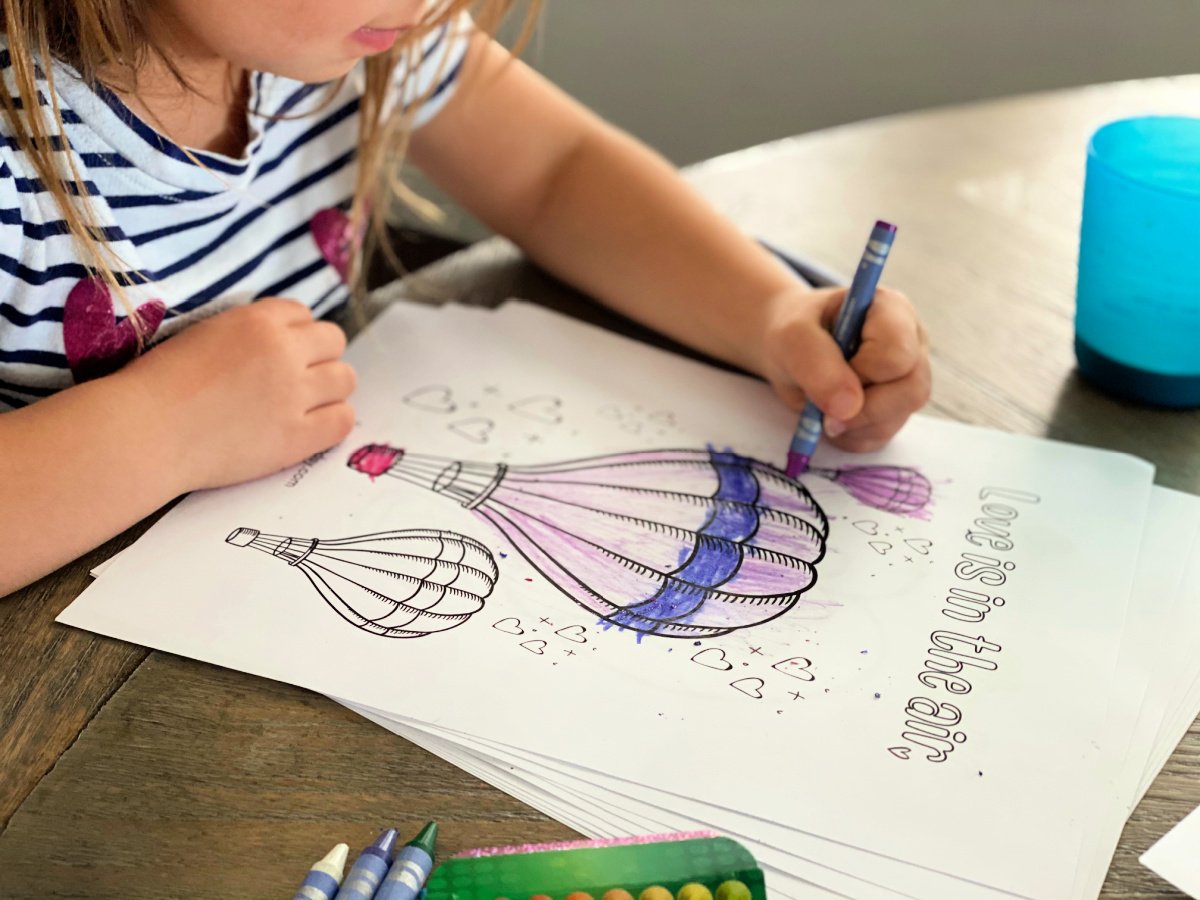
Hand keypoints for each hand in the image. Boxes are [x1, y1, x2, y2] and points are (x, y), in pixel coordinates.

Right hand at [116, 298, 356, 490]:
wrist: (144, 432)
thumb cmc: (158, 385)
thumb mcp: (204, 334)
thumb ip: (247, 333)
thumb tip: (280, 340)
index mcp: (258, 321)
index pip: (302, 314)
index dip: (293, 334)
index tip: (279, 352)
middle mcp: (284, 352)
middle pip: (334, 341)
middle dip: (318, 357)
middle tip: (296, 379)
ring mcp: (294, 395)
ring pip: (345, 379)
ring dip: (330, 388)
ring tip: (304, 403)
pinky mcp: (297, 437)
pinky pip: (342, 420)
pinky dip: (332, 421)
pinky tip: (311, 427)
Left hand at [759, 284, 929, 451]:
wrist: (787, 349)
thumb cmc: (794, 331)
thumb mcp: (792, 335)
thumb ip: (815, 362)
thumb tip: (848, 407)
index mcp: (894, 312)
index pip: (898, 353)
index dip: (862, 373)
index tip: (828, 370)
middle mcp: (910, 345)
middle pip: (911, 390)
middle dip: (861, 407)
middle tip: (822, 404)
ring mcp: (906, 379)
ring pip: (898, 417)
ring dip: (852, 424)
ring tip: (820, 407)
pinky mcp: (894, 410)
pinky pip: (881, 436)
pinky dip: (849, 435)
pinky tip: (829, 417)